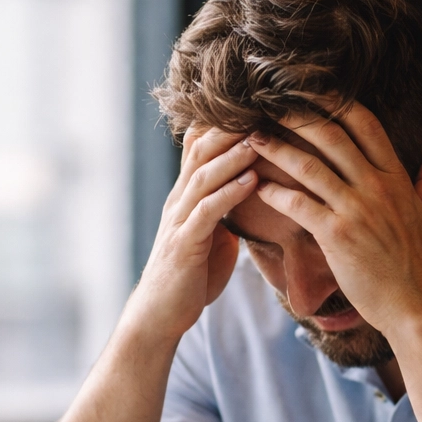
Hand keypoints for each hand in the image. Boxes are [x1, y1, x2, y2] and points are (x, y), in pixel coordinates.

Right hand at [129, 127, 258, 343]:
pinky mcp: (185, 245)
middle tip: (260, 108)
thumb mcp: (210, 236)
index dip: (222, 126)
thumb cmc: (190, 277)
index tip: (255, 106)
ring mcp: (179, 221)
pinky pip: (208, 212)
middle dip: (229, 129)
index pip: (199, 148)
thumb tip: (249, 192)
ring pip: (203, 177)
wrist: (161, 315)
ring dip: (232, 156)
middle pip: (200, 152)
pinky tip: (252, 181)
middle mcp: (178, 202)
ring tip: (259, 138)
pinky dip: (230, 193)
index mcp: (186, 197)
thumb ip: (224, 210)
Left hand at [247, 104, 421, 333]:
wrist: (413, 304)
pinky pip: (298, 205)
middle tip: (269, 103)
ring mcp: (356, 209)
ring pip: (310, 167)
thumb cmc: (418, 263)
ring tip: (252, 138)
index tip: (310, 90)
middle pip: (332, 136)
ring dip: (277, 149)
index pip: (366, 124)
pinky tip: (258, 185)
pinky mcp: (336, 235)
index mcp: (396, 176)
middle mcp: (376, 186)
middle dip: (298, 116)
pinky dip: (276, 192)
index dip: (337, 102)